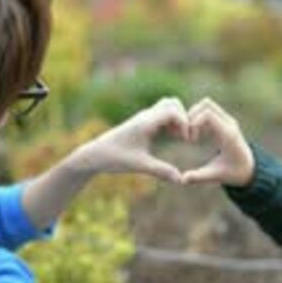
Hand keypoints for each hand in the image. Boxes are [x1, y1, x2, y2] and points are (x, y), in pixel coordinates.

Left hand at [73, 97, 189, 183]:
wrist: (95, 154)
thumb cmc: (114, 158)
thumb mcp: (139, 165)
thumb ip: (161, 171)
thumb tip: (180, 180)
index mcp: (145, 122)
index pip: (173, 110)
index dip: (185, 123)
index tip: (186, 140)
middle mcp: (145, 116)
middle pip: (173, 103)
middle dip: (184, 117)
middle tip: (185, 137)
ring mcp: (143, 118)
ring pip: (167, 106)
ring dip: (177, 118)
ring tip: (179, 137)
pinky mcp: (141, 123)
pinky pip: (161, 114)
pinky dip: (170, 122)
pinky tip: (170, 138)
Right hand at [181, 98, 254, 186]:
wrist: (250, 169)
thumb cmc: (233, 173)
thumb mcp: (216, 176)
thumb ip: (199, 177)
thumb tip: (182, 180)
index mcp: (228, 134)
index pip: (207, 114)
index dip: (193, 122)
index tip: (190, 139)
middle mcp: (229, 123)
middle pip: (206, 104)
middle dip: (191, 116)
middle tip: (188, 134)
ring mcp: (228, 120)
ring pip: (206, 104)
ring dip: (194, 115)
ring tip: (191, 134)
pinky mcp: (224, 120)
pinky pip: (208, 110)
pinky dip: (199, 117)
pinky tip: (196, 135)